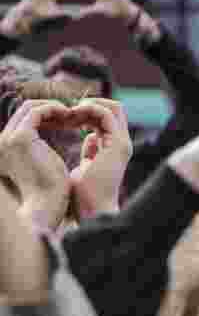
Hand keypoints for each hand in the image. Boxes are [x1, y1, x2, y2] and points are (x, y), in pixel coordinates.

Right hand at [0, 100, 71, 230]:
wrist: (46, 206)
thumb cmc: (50, 192)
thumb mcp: (43, 166)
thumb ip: (38, 152)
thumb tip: (44, 145)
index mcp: (4, 148)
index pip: (24, 121)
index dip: (46, 117)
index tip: (68, 121)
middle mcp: (1, 141)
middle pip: (25, 112)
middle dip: (51, 110)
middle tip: (73, 114)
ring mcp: (8, 138)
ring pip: (30, 108)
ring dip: (53, 108)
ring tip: (73, 115)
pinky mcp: (21, 137)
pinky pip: (37, 111)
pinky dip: (54, 109)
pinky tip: (69, 114)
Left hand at [69, 99, 132, 219]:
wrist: (92, 207)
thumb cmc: (85, 193)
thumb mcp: (87, 165)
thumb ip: (91, 151)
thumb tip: (89, 137)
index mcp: (115, 147)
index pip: (108, 117)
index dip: (88, 111)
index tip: (67, 116)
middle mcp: (122, 143)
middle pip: (114, 109)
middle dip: (90, 104)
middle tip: (69, 110)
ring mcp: (122, 143)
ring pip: (113, 107)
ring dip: (89, 105)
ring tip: (70, 111)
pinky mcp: (117, 144)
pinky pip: (106, 115)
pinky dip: (89, 110)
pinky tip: (72, 115)